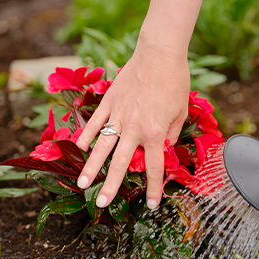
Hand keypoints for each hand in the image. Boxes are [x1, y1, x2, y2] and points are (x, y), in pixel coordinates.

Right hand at [75, 42, 189, 209]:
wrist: (159, 53)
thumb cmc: (174, 81)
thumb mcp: (181, 111)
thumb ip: (171, 133)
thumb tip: (163, 147)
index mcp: (154, 132)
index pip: (154, 166)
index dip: (153, 188)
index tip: (151, 204)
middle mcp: (134, 127)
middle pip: (121, 164)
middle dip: (111, 186)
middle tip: (101, 204)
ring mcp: (118, 115)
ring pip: (102, 146)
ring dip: (91, 167)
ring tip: (82, 184)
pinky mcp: (109, 101)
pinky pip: (95, 122)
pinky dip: (85, 135)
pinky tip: (78, 148)